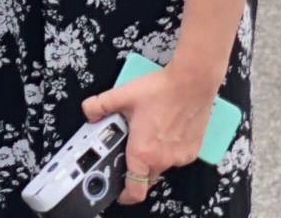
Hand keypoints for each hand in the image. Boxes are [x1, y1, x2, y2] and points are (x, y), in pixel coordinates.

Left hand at [84, 62, 216, 202]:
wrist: (191, 84)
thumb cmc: (159, 91)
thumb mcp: (121, 95)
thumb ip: (99, 105)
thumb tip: (88, 113)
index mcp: (143, 152)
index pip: (135, 189)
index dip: (125, 196)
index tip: (119, 194)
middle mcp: (163, 159)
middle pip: (146, 178)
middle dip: (135, 172)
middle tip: (128, 153)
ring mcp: (180, 157)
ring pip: (161, 167)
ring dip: (152, 158)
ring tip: (146, 135)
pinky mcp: (192, 151)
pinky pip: (175, 158)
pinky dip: (166, 151)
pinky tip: (162, 132)